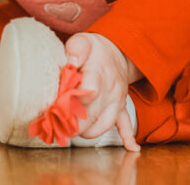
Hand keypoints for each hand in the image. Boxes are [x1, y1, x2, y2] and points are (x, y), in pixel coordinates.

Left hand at [64, 32, 141, 151]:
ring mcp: (116, 101)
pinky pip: (127, 124)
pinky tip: (131, 148)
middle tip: (57, 127)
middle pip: (93, 114)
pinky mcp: (121, 109)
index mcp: (99, 74)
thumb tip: (71, 61)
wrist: (118, 51)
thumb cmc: (95, 50)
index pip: (90, 92)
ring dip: (88, 132)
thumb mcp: (83, 41)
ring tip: (71, 132)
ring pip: (104, 124)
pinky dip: (129, 137)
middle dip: (74, 124)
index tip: (59, 108)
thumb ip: (76, 48)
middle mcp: (110, 90)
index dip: (74, 102)